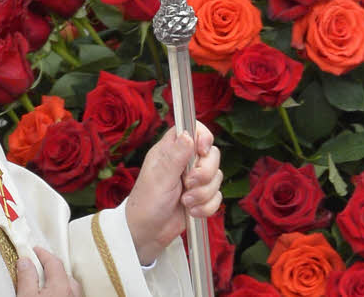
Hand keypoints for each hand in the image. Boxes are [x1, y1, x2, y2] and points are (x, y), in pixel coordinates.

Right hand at [15, 247, 80, 296]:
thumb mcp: (27, 296)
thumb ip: (26, 278)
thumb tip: (24, 261)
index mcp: (62, 284)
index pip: (53, 260)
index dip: (42, 253)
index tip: (33, 250)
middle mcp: (72, 291)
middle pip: (62, 271)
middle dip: (49, 266)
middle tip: (36, 264)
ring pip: (66, 283)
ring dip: (55, 279)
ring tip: (41, 281)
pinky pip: (68, 293)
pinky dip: (59, 289)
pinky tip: (50, 294)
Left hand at [124, 122, 222, 264]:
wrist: (147, 234)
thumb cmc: (146, 203)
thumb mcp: (160, 178)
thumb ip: (175, 156)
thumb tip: (188, 134)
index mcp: (170, 150)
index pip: (194, 130)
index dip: (203, 137)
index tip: (202, 151)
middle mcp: (184, 162)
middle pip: (211, 154)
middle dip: (205, 173)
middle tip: (188, 184)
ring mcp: (194, 180)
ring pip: (216, 177)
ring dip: (203, 194)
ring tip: (185, 203)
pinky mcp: (201, 197)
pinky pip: (217, 196)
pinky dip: (206, 207)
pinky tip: (191, 212)